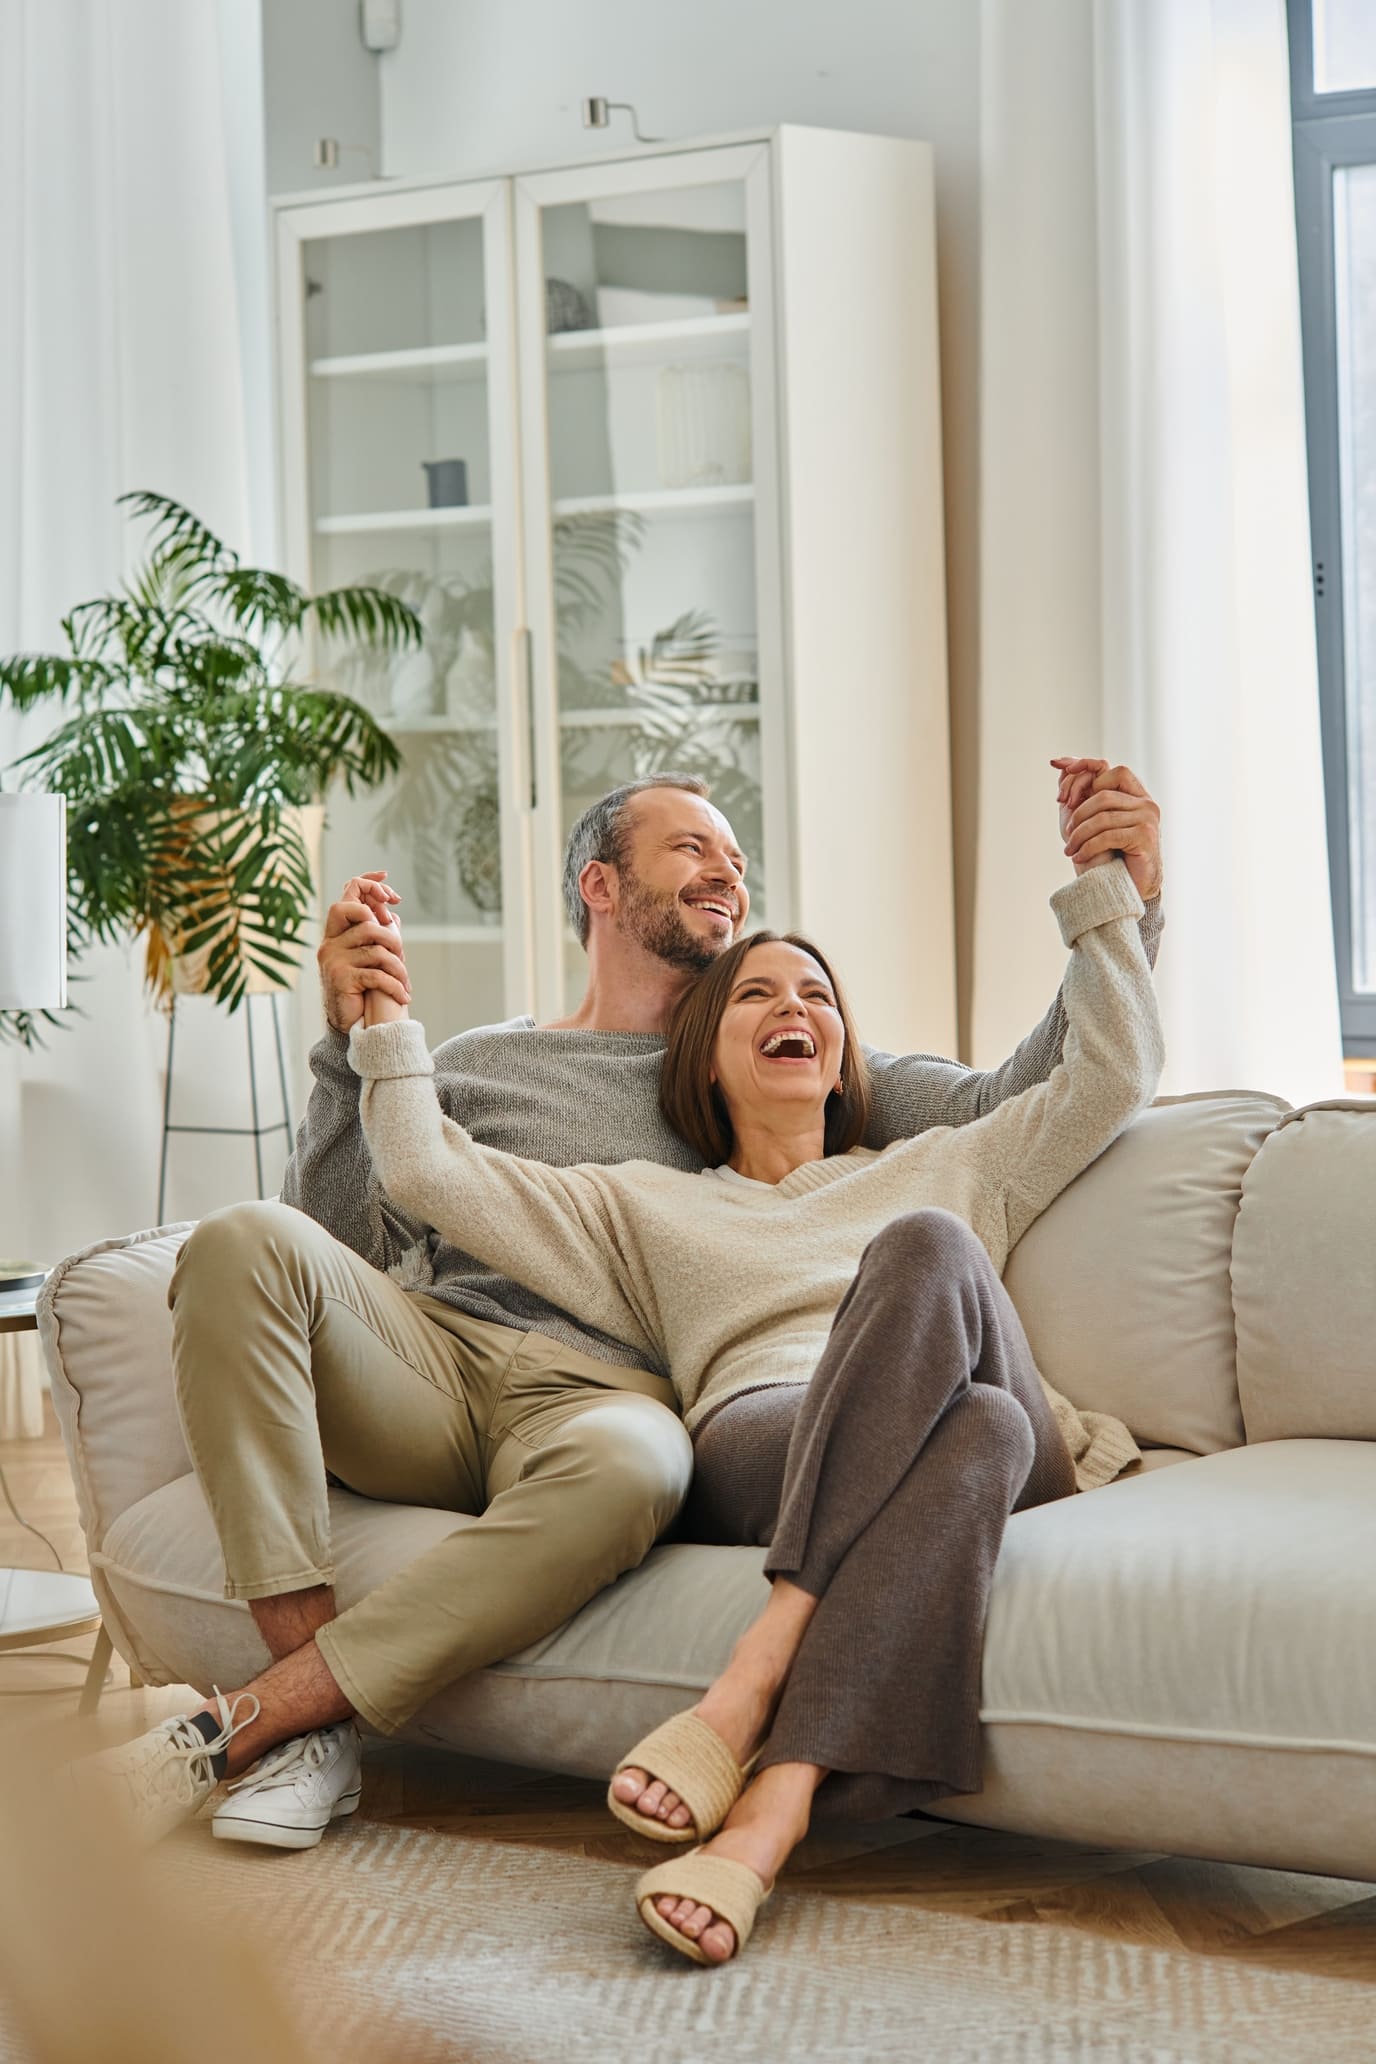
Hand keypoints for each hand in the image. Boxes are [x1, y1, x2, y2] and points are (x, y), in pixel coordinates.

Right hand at [318, 871, 410, 1033]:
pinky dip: (396, 986)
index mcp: (335, 933)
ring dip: (399, 968)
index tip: (389, 886)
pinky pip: (377, 975)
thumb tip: (392, 914)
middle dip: (392, 937)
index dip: (368, 884)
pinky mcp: (341, 979)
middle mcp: (330, 943)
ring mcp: (333, 960)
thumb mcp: (369, 959)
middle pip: (366, 920)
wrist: (347, 1023)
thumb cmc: (360, 988)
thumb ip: (377, 936)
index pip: (348, 895)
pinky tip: (404, 995)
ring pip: (377, 950)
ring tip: (405, 981)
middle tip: (401, 957)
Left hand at [1050, 758, 1162, 900]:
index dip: (1088, 775)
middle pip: (1103, 796)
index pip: (1114, 771)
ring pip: (1103, 818)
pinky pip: (1108, 836)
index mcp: (1138, 796)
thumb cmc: (1113, 854)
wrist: (1134, 887)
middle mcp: (1146, 804)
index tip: (1063, 794)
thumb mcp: (1097, 822)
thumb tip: (1061, 766)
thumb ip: (1085, 794)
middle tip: (1066, 833)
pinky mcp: (1144, 837)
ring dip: (1079, 836)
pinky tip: (1079, 857)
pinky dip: (1088, 847)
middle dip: (1078, 814)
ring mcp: (1148, 820)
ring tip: (1069, 850)